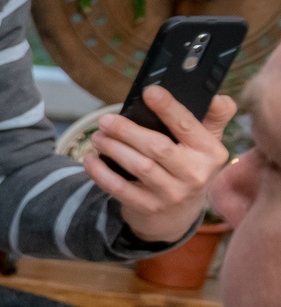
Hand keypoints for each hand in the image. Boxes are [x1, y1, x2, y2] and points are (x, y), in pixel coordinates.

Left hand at [85, 86, 237, 244]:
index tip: (149, 91)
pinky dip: (100, 172)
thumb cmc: (189, 167)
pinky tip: (90, 159)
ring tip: (98, 136)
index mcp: (210, 152)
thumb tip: (215, 96)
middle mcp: (195, 174)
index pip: (188, 125)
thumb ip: (214, 117)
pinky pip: (119, 188)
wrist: (178, 215)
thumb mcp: (206, 144)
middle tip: (105, 120)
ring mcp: (171, 194)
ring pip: (138, 166)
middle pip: (157, 147)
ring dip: (112, 148)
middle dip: (127, 130)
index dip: (169, 107)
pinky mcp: (148, 207)